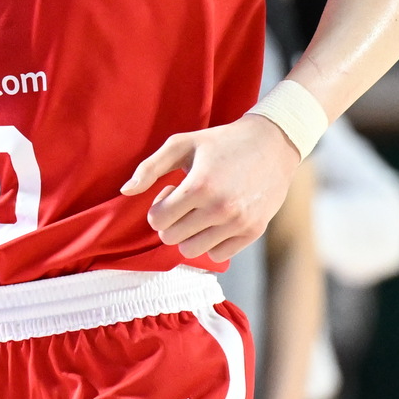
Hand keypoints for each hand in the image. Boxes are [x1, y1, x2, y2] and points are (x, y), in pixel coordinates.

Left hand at [121, 115, 299, 261]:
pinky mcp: (253, 232)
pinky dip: (211, 242)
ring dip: (189, 234)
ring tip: (200, 212)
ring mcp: (238, 223)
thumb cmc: (221, 142)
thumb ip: (149, 168)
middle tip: (187, 201)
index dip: (159, 207)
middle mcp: (220, 208)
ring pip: (192, 251)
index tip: (172, 192)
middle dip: (172, 221)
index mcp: (199, 185)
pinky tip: (217, 220)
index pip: (158, 220)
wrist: (272, 144)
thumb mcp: (182, 144)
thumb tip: (125, 191)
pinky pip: (218, 256)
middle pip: (171, 237)